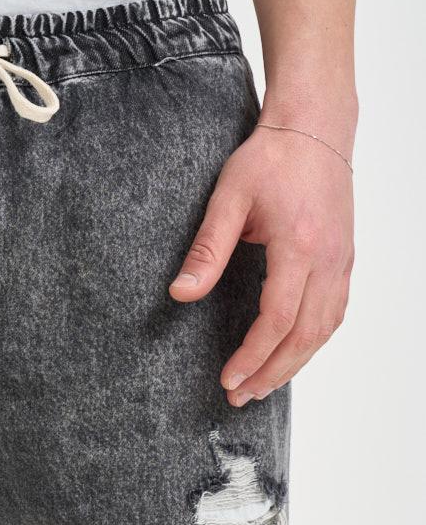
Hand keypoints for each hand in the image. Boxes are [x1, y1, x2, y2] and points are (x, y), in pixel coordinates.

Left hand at [169, 123, 353, 406]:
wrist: (315, 127)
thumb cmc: (271, 158)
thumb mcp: (228, 198)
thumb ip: (206, 250)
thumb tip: (180, 294)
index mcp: (299, 247)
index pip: (277, 319)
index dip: (252, 356)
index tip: (228, 379)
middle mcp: (328, 260)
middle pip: (305, 336)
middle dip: (271, 373)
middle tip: (240, 396)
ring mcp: (341, 261)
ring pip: (324, 330)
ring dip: (293, 364)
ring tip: (262, 386)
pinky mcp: (344, 260)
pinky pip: (334, 314)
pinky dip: (312, 342)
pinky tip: (290, 355)